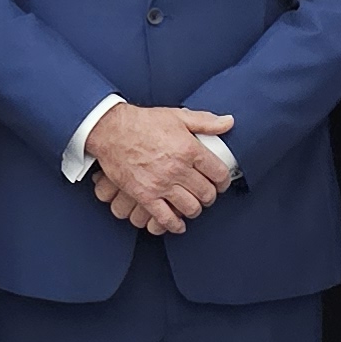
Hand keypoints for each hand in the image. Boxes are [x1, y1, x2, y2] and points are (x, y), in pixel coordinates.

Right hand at [91, 105, 234, 234]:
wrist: (111, 130)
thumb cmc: (143, 122)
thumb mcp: (178, 116)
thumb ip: (205, 121)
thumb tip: (228, 123)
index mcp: (189, 149)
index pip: (218, 174)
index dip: (223, 181)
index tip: (220, 183)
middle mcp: (178, 169)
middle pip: (206, 194)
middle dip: (209, 197)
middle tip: (205, 195)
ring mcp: (161, 184)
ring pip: (190, 208)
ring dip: (194, 210)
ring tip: (192, 206)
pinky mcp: (145, 195)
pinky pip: (165, 218)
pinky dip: (174, 225)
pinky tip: (177, 224)